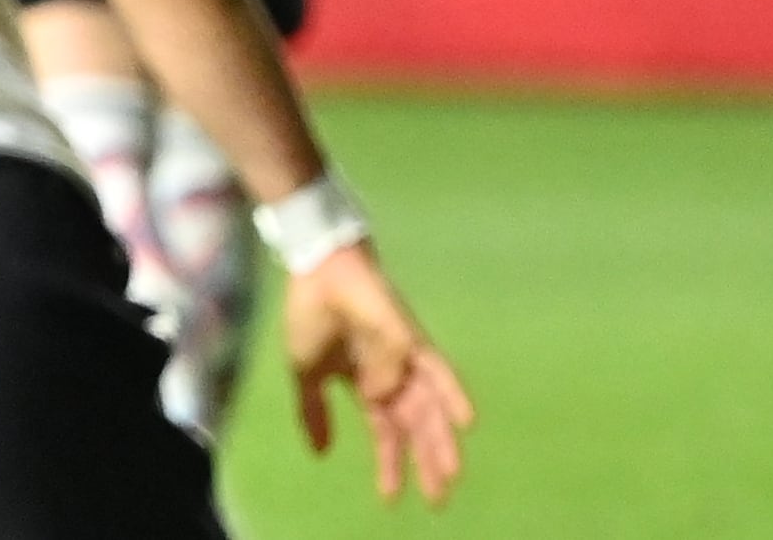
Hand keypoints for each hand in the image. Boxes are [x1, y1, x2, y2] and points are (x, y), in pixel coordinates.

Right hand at [284, 246, 473, 506]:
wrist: (316, 273)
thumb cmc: (311, 317)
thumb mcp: (306, 373)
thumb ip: (314, 412)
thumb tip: (321, 454)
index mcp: (368, 384)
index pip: (385, 431)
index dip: (389, 463)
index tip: (391, 498)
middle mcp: (393, 376)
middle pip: (415, 427)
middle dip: (426, 462)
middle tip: (439, 500)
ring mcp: (405, 359)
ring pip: (430, 407)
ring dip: (441, 440)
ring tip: (451, 475)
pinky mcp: (412, 340)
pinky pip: (439, 371)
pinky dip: (452, 395)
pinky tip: (465, 422)